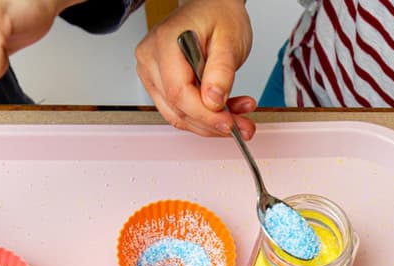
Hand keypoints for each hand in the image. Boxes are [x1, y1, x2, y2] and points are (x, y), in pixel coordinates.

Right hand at [135, 0, 254, 137]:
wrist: (212, 7)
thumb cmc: (218, 15)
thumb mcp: (229, 39)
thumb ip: (221, 71)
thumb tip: (213, 101)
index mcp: (165, 42)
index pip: (178, 91)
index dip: (204, 114)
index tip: (229, 123)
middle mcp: (150, 59)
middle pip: (176, 108)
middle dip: (211, 123)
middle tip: (242, 125)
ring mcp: (151, 73)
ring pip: (177, 114)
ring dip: (209, 123)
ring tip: (239, 117)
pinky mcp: (158, 84)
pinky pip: (178, 109)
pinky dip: (203, 116)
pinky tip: (225, 111)